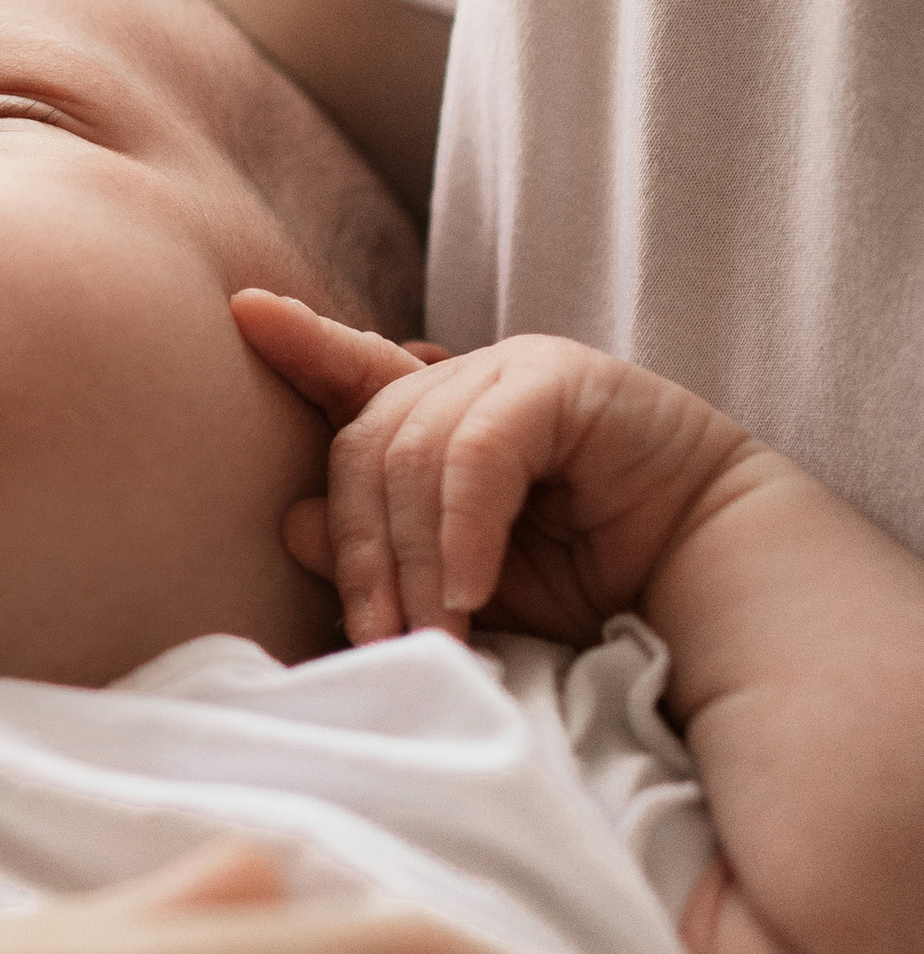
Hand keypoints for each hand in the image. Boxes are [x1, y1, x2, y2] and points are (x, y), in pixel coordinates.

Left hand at [235, 295, 749, 650]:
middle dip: (363, 553)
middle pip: (364, 445)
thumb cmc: (589, 588)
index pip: (351, 378)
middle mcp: (467, 381)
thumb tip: (290, 522)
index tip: (243, 313)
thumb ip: (386, 546)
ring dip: (417, 562)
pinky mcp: (564, 382)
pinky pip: (478, 452)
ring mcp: (515, 370)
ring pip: (414, 454)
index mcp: (436, 418)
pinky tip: (469, 591)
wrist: (710, 586)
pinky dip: (464, 528)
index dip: (301, 346)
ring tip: (436, 638)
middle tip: (377, 640)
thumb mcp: (464, 578)